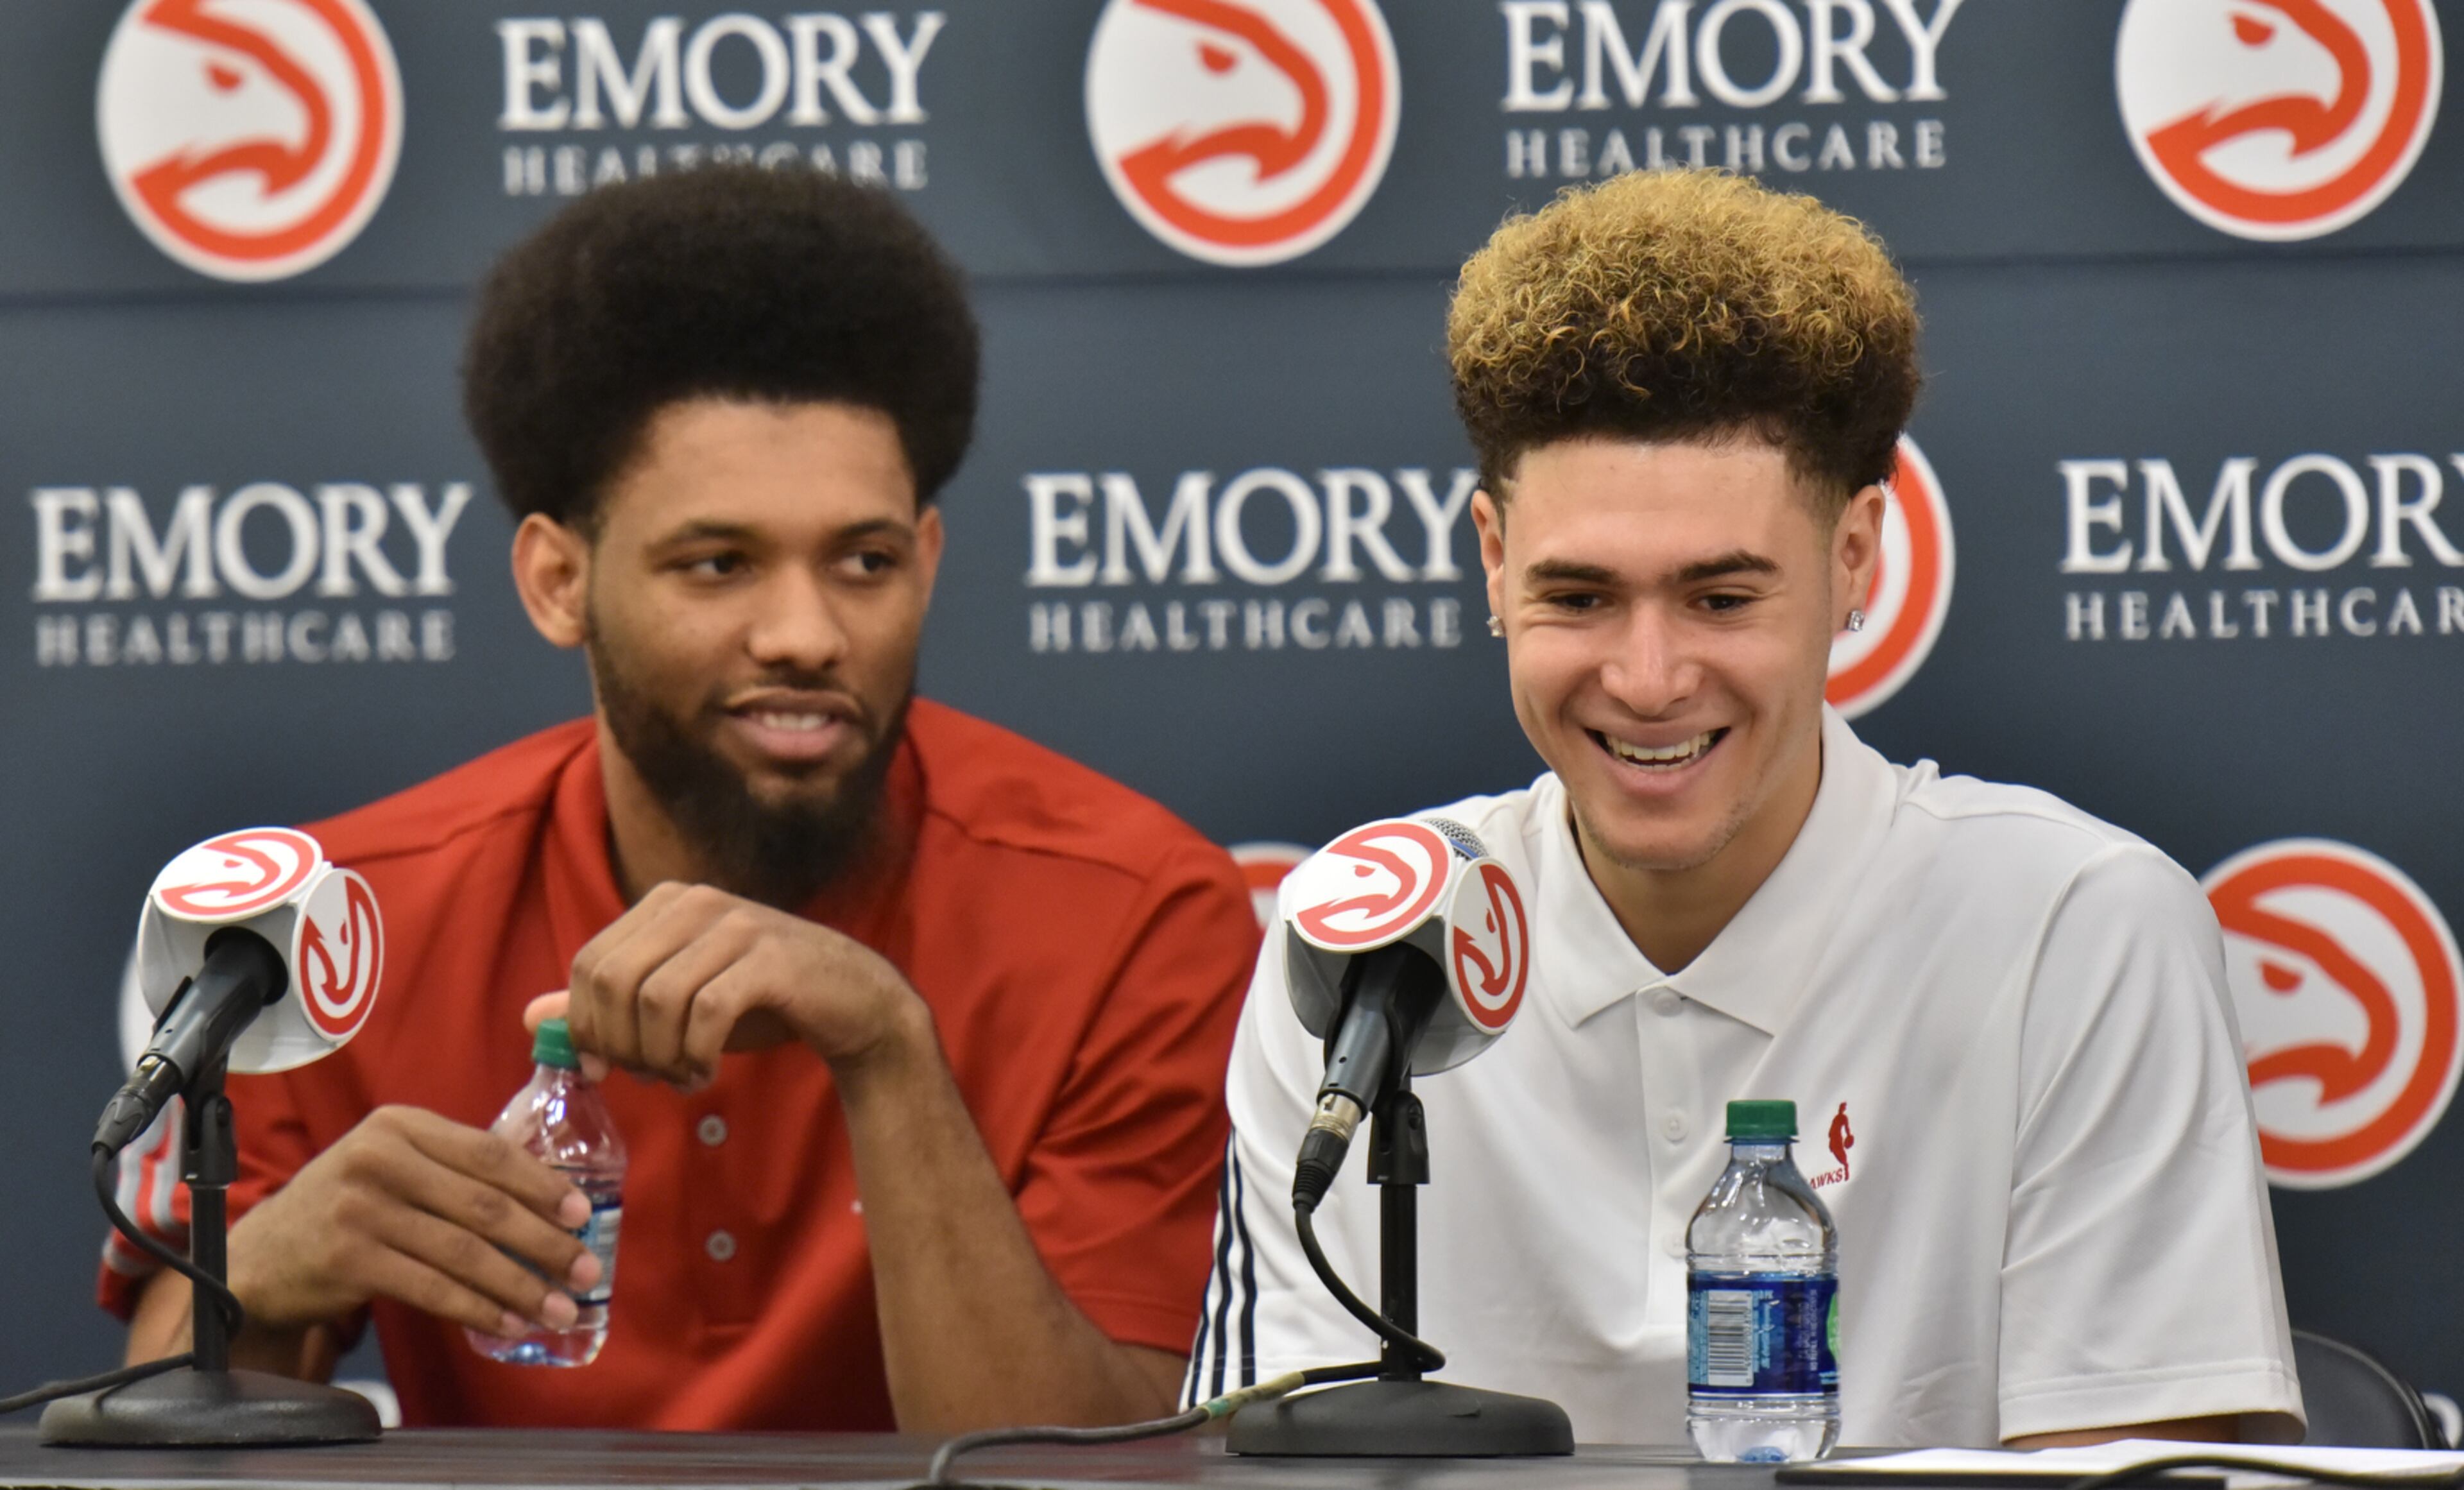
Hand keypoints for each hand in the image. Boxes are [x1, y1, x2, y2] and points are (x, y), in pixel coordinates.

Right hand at [228, 1106, 600, 1341]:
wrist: (262, 1254)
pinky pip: (431, 1288)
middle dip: (544, 1242)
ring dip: (520, 1285)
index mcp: (400, 1125)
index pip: (489, 1152)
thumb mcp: (391, 1165)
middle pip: (484, 1205)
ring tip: (559, 1307)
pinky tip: (509, 1322)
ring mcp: (360, 1209)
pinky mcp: (348, 1259)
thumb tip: (549, 1198)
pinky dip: (477, 1308)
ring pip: (463, 1252)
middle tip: (586, 1268)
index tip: (582, 1213)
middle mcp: (378, 1159)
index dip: (542, 1185)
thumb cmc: (346, 1207)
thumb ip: (452, 1169)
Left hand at [535, 882, 923, 1090]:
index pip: (589, 962)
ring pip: (655, 1000)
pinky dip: (696, 1056)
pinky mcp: (771, 959)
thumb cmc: (760, 1002)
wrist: (853, 1002)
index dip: (587, 1025)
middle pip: (614, 980)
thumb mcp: (676, 1000)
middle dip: (619, 1044)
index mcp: (666, 902)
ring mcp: (737, 925)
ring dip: (659, 1057)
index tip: (608, 1067)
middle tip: (647, 1076)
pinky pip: (706, 1013)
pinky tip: (705, 1072)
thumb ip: (607, 1004)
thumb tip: (531, 1017)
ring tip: (680, 1077)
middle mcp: (697, 901)